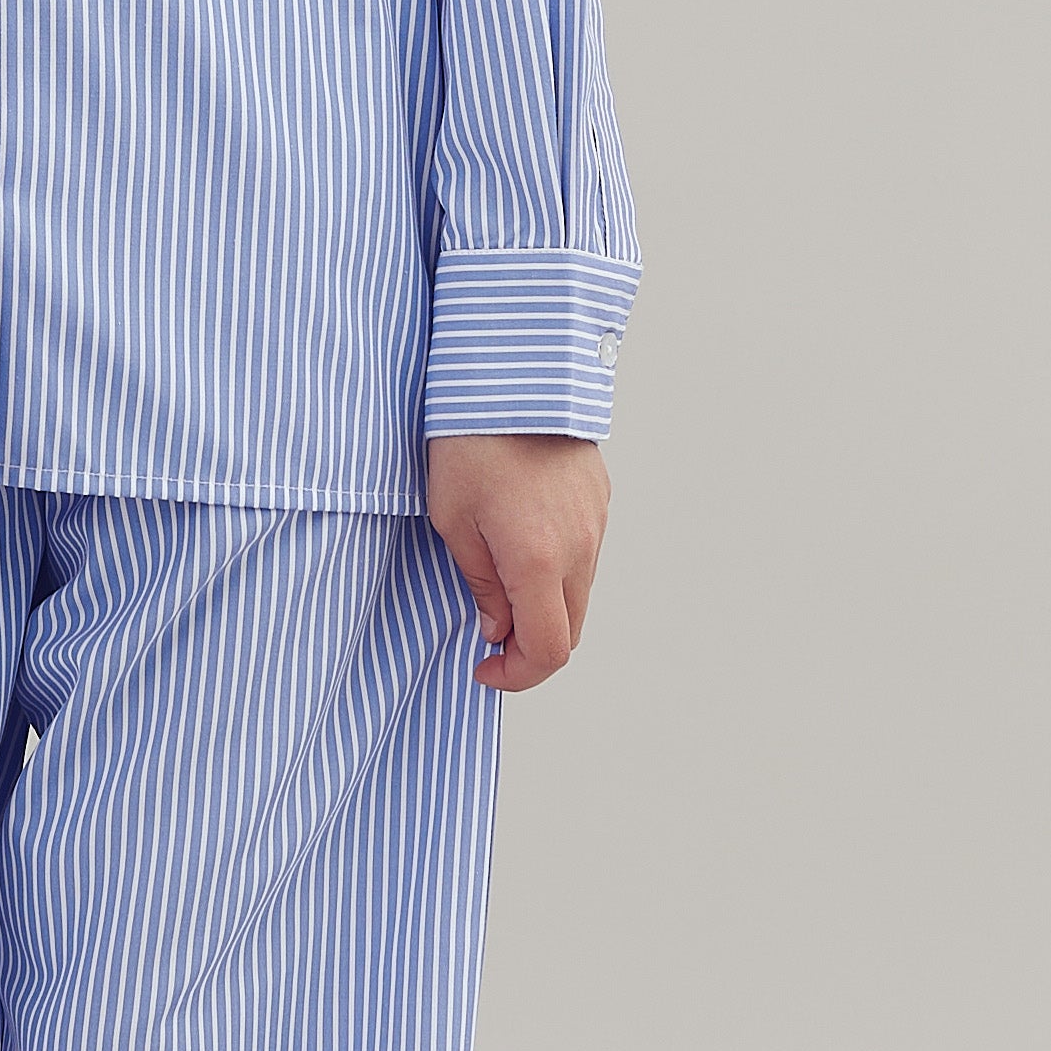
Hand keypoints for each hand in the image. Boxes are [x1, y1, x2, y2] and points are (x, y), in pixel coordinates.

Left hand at [424, 432, 609, 692]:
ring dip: (545, 608)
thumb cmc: (471, 441)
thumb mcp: (452, 519)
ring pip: (579, 596)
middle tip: (489, 634)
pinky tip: (522, 548)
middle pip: (570, 631)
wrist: (512, 375)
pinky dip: (558, 574)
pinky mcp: (599, 501)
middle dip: (530, 646)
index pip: (547, 651)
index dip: (516, 675)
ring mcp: (595, 523)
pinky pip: (585, 558)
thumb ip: (480, 583)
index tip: (485, 667)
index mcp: (538, 560)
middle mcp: (579, 548)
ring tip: (500, 585)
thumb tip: (496, 626)